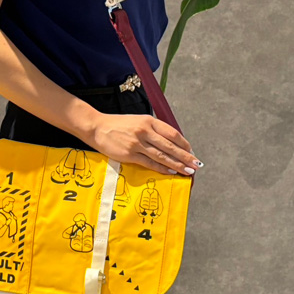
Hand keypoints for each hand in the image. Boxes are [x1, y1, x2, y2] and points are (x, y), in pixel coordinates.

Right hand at [84, 113, 201, 175]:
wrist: (97, 127)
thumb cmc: (118, 125)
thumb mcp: (138, 121)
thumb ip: (152, 130)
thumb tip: (169, 142)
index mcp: (149, 121)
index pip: (172, 133)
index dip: (184, 144)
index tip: (191, 151)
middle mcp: (144, 131)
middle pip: (170, 146)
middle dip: (185, 156)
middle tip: (196, 164)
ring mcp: (137, 143)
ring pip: (162, 155)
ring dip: (177, 164)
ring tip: (188, 171)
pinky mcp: (129, 154)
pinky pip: (149, 163)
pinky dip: (161, 168)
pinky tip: (170, 172)